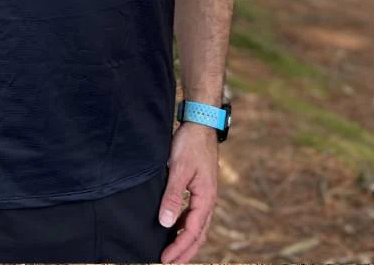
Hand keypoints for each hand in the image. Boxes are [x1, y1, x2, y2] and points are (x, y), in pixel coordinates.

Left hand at [157, 123, 219, 263]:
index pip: (193, 232)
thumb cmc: (190, 144)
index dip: (178, 248)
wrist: (200, 123)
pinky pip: (195, 215)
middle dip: (185, 252)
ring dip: (186, 241)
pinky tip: (174, 227)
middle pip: (199, 235)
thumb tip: (166, 224)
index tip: (164, 259)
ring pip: (198, 227)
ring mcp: (206, 195)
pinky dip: (186, 226)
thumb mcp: (178, 169)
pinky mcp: (201, 188)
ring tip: (171, 252)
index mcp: (206, 199)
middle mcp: (209, 200)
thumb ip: (173, 196)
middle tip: (168, 263)